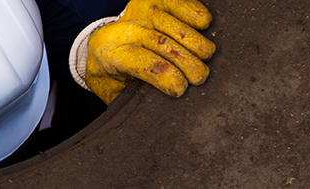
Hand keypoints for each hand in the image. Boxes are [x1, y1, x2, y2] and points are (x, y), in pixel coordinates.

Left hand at [85, 0, 214, 103]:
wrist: (103, 39)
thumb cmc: (112, 71)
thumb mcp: (110, 90)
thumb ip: (126, 101)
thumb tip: (147, 119)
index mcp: (112, 55)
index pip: (142, 64)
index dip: (165, 77)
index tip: (181, 90)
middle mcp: (126, 31)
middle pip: (162, 45)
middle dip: (187, 62)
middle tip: (200, 78)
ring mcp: (141, 14)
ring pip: (174, 25)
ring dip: (196, 42)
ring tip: (206, 57)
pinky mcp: (155, 1)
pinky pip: (179, 3)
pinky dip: (195, 13)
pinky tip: (204, 26)